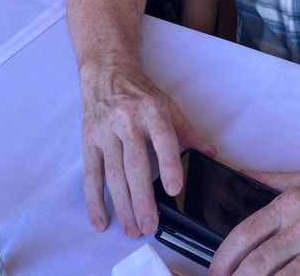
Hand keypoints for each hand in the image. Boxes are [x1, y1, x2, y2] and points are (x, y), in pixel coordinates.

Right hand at [80, 59, 215, 237]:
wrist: (106, 72)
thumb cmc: (140, 92)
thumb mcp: (168, 105)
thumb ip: (188, 131)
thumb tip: (210, 153)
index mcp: (152, 111)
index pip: (162, 138)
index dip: (169, 163)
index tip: (174, 188)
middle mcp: (127, 121)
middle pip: (135, 163)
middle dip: (142, 197)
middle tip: (149, 224)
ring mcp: (106, 131)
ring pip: (113, 172)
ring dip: (122, 204)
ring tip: (132, 228)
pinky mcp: (89, 141)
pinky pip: (91, 174)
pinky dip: (94, 200)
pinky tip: (101, 221)